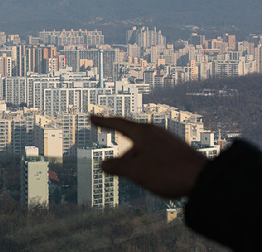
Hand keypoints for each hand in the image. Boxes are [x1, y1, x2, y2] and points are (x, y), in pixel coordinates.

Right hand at [90, 115, 207, 198]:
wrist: (204, 179)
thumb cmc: (169, 173)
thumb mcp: (136, 172)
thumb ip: (116, 167)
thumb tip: (103, 164)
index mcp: (143, 133)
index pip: (118, 124)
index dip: (103, 122)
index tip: (92, 117)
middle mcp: (155, 132)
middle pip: (130, 139)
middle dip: (122, 154)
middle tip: (116, 167)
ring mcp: (167, 140)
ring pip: (143, 148)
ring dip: (136, 161)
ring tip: (139, 178)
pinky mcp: (176, 150)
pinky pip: (154, 153)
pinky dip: (147, 163)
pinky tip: (154, 176)